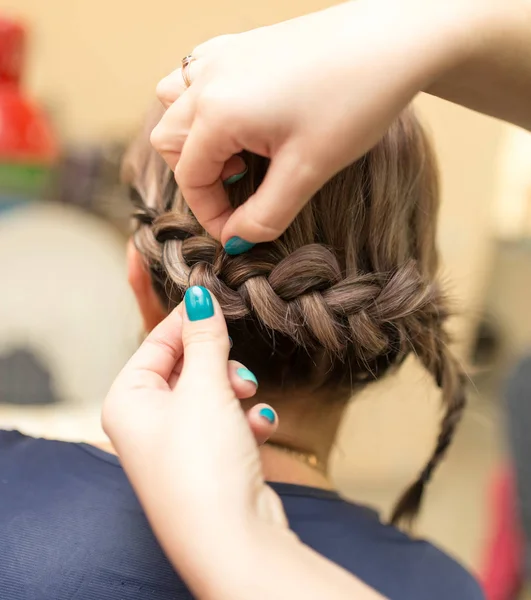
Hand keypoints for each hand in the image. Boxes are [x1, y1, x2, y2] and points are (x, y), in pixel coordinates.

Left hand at [103, 286, 386, 599]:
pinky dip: (245, 419)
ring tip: (248, 399)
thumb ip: (203, 338)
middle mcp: (148, 423)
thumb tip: (198, 294)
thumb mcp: (204, 388)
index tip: (217, 299)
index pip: (157, 342)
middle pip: (186, 367)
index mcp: (128, 401)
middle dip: (218, 364)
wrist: (233, 540)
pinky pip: (227, 422)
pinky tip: (259, 428)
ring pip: (212, 393)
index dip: (188, 320)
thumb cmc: (202, 464)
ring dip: (235, 391)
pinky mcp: (209, 460)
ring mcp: (179, 444)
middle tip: (236, 370)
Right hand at [151, 0, 472, 249]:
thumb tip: (236, 239)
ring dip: (194, 137)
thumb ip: (264, 216)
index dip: (210, 214)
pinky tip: (243, 116)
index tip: (238, 233)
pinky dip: (206, 104)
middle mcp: (208, 79)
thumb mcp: (307, 172)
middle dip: (198, 178)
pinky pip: (198, 75)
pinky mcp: (241, 44)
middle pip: (170, 141)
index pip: (189, 177)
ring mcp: (222, 55)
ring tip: (238, 151)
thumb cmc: (352, 102)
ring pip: (175, 103)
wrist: (391, 40)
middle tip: (240, 191)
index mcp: (217, 111)